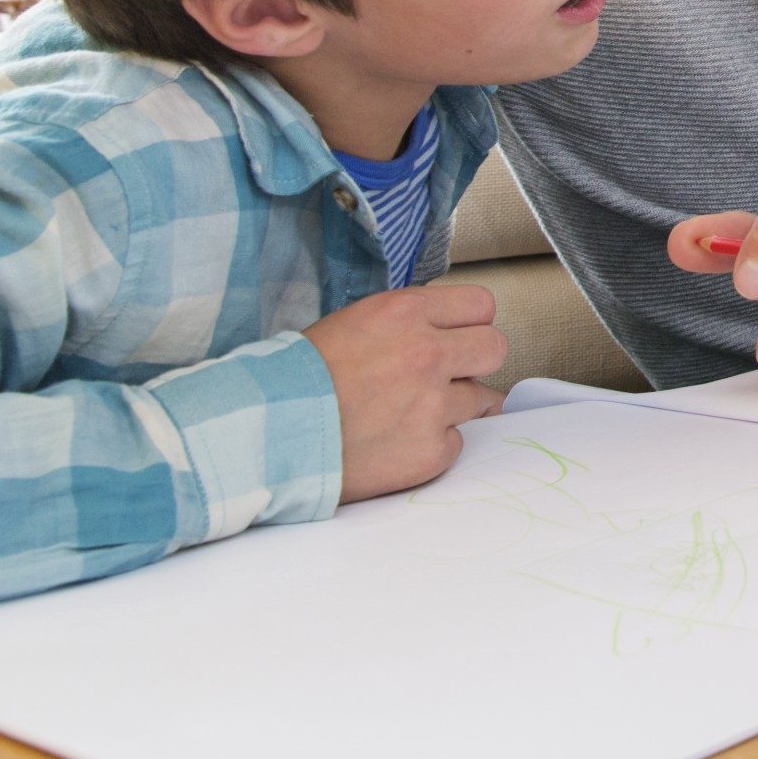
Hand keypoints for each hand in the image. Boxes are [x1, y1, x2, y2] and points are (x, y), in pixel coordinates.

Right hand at [303, 284, 508, 501]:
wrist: (262, 438)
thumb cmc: (295, 380)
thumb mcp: (351, 325)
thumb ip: (406, 326)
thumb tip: (444, 334)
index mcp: (405, 313)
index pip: (481, 305)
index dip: (469, 324)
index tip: (456, 337)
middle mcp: (427, 354)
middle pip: (495, 347)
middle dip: (474, 361)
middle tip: (445, 375)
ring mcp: (432, 406)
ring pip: (480, 398)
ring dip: (453, 406)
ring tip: (408, 415)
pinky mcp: (430, 452)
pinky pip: (455, 443)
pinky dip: (433, 446)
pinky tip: (396, 445)